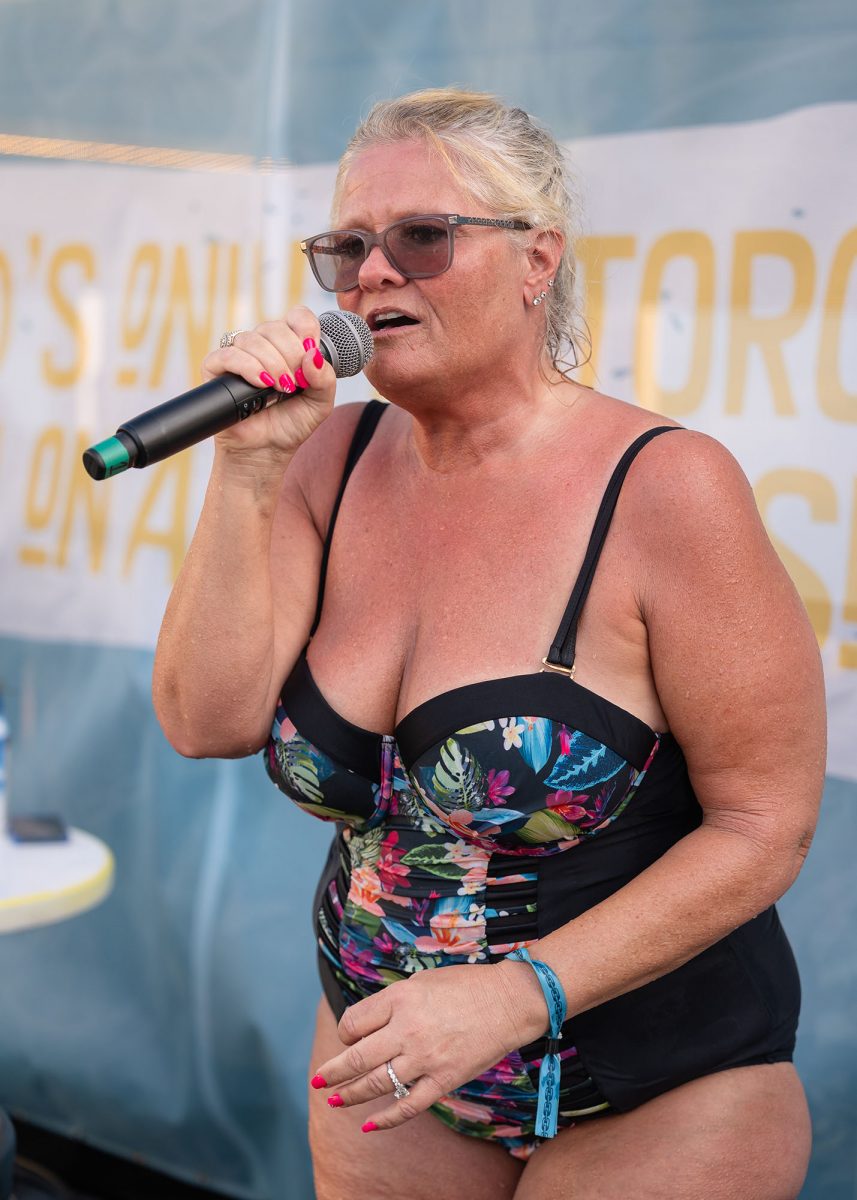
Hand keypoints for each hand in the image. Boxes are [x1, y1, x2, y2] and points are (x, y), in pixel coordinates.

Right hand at [201, 306, 335, 458]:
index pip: (297, 316)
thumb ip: (325, 379)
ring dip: (272, 364)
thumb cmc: (291, 424)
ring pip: (252, 339)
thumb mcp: (320, 404)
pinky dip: (247, 367)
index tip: (311, 348)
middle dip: (290, 354)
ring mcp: (239, 355)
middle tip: (294, 382)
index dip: (305, 327)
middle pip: (275, 327)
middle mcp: (263, 345)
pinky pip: (228, 354)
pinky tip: (260, 384)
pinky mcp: (216, 368)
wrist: (266, 451)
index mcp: (289, 346)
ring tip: (279, 389)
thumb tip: (313, 355)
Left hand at [311, 961, 548, 1131]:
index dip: (346, 1033)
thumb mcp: (421, 982)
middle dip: (332, 1072)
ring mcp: (424, 1058)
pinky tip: (368, 1125)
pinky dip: (385, 1119)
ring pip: (375, 1084)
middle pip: (356, 1058)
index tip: (351, 1037)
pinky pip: (407, 1106)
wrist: (508, 1001)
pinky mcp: (443, 1079)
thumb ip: (392, 1003)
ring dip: (350, 1096)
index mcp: (399, 999)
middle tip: (318, 1080)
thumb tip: (366, 1028)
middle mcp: (406, 1029)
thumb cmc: (464, 986)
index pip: (353, 1023)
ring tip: (334, 1101)